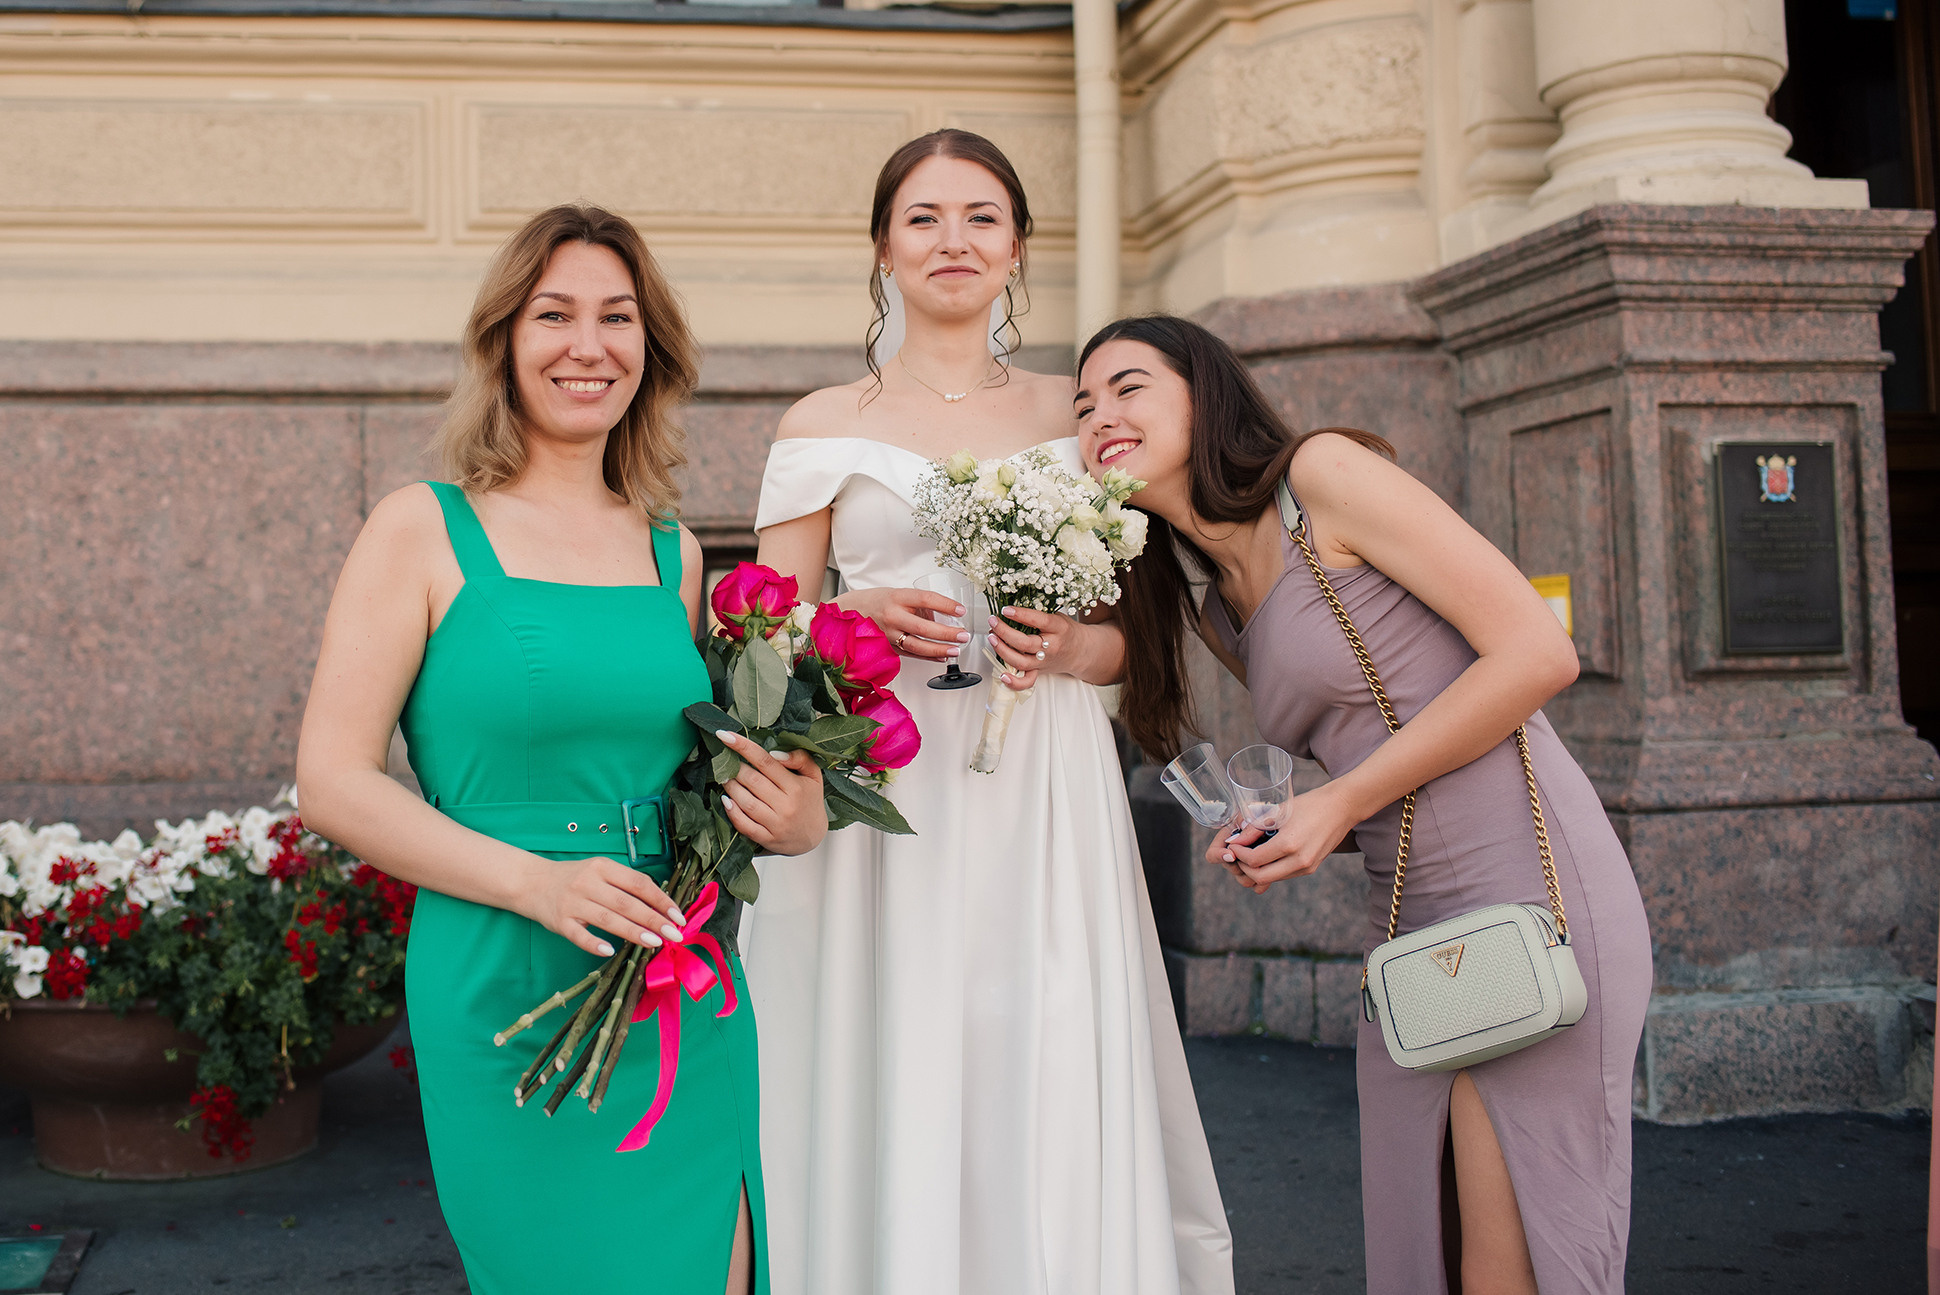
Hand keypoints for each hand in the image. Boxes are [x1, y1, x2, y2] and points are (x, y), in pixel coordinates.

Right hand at [523, 855, 688, 957]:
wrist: (530, 882)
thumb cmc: (574, 879)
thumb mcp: (600, 872)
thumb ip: (625, 885)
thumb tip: (660, 908)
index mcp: (603, 867)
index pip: (639, 883)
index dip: (661, 900)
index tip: (678, 916)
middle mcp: (588, 882)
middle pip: (627, 902)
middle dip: (654, 919)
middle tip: (675, 935)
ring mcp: (573, 902)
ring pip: (608, 918)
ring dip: (633, 931)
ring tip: (655, 942)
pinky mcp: (559, 921)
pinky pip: (579, 935)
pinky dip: (594, 943)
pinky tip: (610, 951)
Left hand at [716, 730, 827, 855]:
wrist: (813, 837)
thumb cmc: (809, 800)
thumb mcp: (813, 776)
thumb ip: (800, 758)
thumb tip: (775, 753)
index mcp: (796, 786)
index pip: (765, 761)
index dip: (743, 747)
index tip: (724, 735)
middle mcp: (786, 805)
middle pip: (752, 781)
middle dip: (734, 768)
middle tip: (724, 761)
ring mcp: (776, 824)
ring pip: (746, 802)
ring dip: (730, 787)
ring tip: (724, 777)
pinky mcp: (767, 839)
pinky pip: (745, 825)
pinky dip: (732, 813)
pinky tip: (725, 801)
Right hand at [838, 586, 969, 661]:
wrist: (850, 612)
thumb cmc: (877, 601)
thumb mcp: (897, 594)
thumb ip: (918, 604)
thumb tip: (945, 615)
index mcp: (897, 597)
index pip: (926, 599)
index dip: (946, 605)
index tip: (961, 610)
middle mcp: (892, 616)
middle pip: (924, 627)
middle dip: (947, 633)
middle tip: (963, 635)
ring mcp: (889, 634)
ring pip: (917, 645)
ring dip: (939, 649)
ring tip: (956, 650)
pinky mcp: (888, 647)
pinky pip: (911, 654)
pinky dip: (928, 657)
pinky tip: (942, 657)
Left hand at [986, 605, 1081, 691]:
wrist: (1080, 651)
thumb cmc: (1066, 632)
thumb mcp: (1057, 617)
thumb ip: (1038, 614)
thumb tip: (1011, 609)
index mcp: (1058, 629)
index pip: (1038, 621)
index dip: (1020, 615)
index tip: (1006, 610)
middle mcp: (1051, 647)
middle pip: (1025, 643)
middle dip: (1004, 632)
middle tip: (993, 621)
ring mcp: (1044, 662)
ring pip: (1020, 661)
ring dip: (1002, 650)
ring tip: (992, 637)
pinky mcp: (1039, 671)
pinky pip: (1026, 681)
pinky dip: (1014, 682)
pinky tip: (1002, 674)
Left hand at [1205, 783, 1359, 893]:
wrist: (1342, 807)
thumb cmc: (1310, 804)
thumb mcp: (1279, 811)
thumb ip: (1255, 827)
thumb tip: (1234, 840)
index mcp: (1289, 844)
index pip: (1254, 860)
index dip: (1239, 855)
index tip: (1233, 845)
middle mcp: (1299, 860)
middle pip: (1261, 877)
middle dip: (1245, 868)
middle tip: (1238, 854)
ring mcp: (1307, 867)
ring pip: (1273, 878)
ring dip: (1258, 870)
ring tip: (1250, 854)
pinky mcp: (1311, 868)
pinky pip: (1285, 875)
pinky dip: (1272, 869)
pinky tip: (1266, 856)